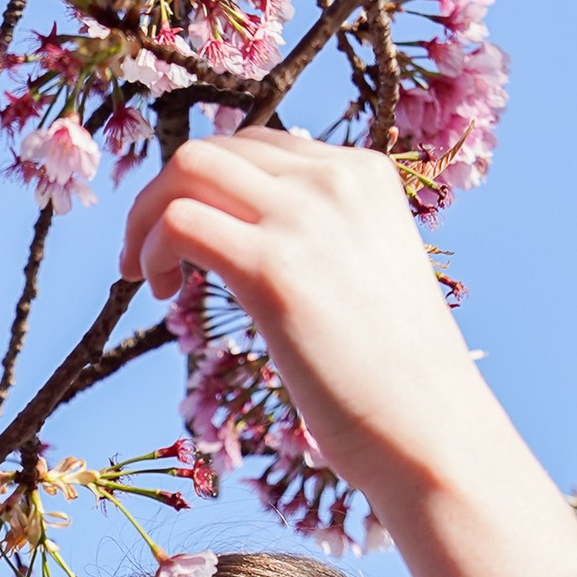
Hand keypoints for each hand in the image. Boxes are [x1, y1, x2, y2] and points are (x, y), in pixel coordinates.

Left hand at [118, 130, 501, 507]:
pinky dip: (151, 247)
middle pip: (214, 149)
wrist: (430, 428)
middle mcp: (335, 180)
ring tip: (148, 277)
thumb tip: (257, 238)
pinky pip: (180, 222)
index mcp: (364, 175)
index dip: (207, 189)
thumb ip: (324, 240)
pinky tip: (161, 294)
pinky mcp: (272, 268)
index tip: (191, 244)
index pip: (257, 148)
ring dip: (147, 218)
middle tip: (150, 262)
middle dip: (164, 196)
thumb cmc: (398, 379)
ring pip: (188, 169)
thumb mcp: (367, 275)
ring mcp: (304, 218)